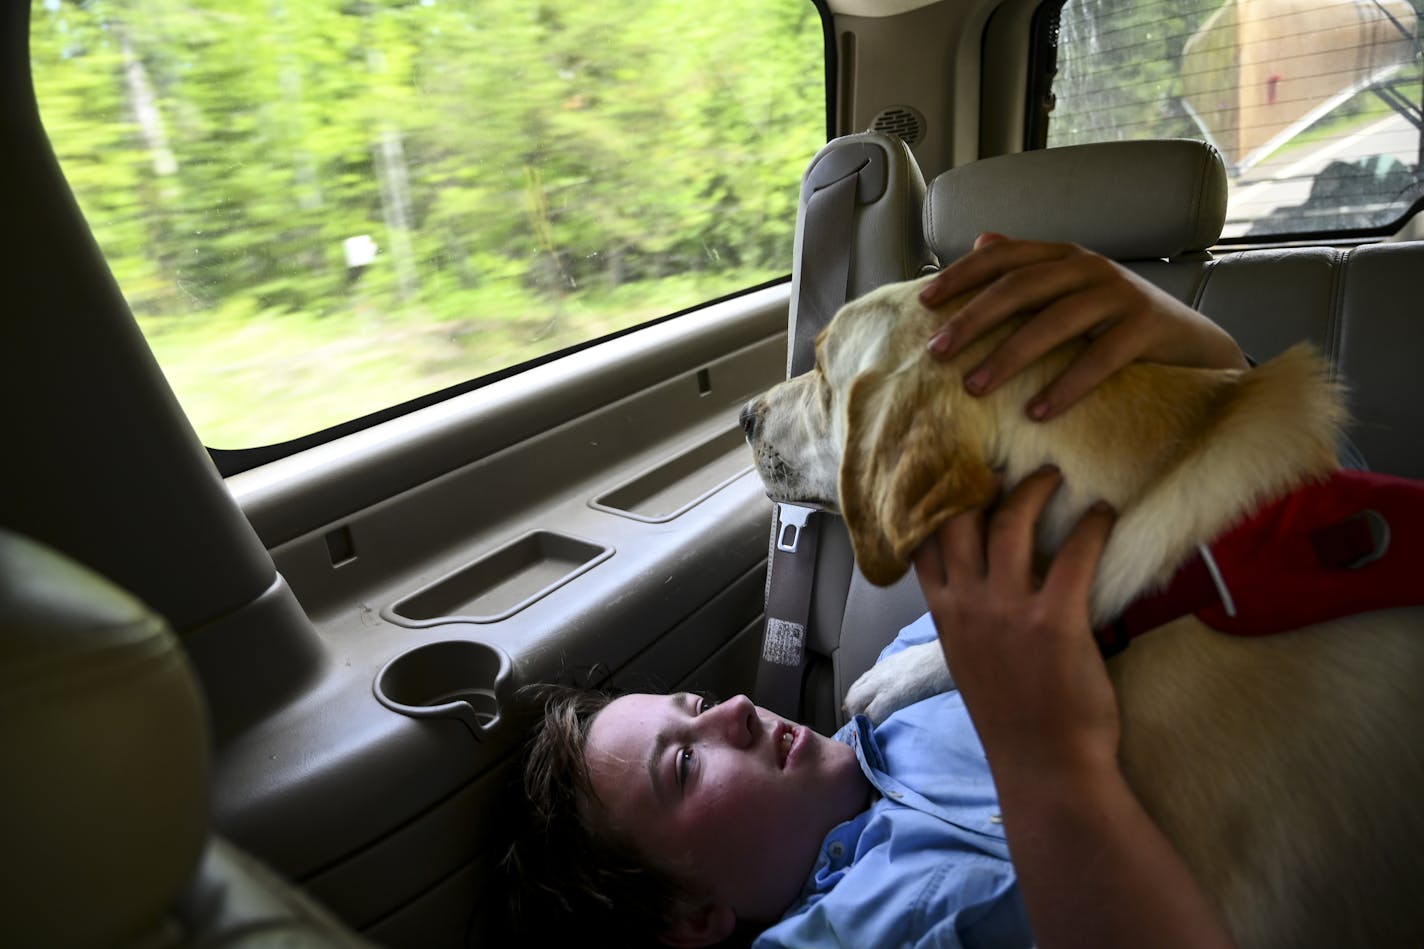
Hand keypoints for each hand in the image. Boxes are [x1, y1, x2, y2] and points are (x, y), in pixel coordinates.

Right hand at [913, 467, 1118, 783]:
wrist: (1046, 765)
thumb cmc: (1013, 719)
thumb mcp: (969, 663)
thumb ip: (970, 620)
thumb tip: (986, 585)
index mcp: (946, 616)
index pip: (926, 545)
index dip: (937, 505)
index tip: (956, 480)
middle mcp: (968, 605)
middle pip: (962, 520)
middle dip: (982, 483)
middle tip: (1006, 466)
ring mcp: (1008, 610)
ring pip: (1011, 523)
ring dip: (1034, 490)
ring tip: (1053, 475)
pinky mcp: (1055, 619)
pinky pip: (1073, 553)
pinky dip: (1091, 526)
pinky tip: (1103, 514)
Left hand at [920, 234, 1247, 420]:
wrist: (1194, 343)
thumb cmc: (1119, 323)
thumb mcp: (1071, 293)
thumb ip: (1030, 269)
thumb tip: (981, 239)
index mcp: (1064, 256)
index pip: (1003, 256)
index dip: (961, 275)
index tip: (924, 302)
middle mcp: (1089, 267)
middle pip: (1020, 287)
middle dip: (973, 320)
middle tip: (937, 353)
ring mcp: (1121, 294)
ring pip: (1054, 321)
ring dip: (1009, 356)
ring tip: (974, 388)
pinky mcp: (1148, 326)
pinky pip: (1100, 357)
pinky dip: (1066, 385)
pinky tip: (1037, 411)